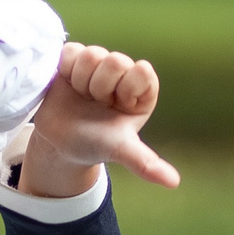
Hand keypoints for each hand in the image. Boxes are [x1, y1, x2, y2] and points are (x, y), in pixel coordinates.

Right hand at [18, 43, 176, 198]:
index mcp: (142, 89)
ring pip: (92, 54)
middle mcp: (124, 72)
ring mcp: (98, 63)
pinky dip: (65, 70)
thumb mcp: (120, 150)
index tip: (116, 106)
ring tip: (81, 96)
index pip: (142, 71)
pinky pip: (71, 51)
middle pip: (115, 60)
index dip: (124, 90)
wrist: (60, 142)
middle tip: (95, 103)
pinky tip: (67, 85)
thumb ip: (145, 162)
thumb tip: (173, 183)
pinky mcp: (74, 58)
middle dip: (99, 87)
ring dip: (81, 80)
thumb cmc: (95, 143)